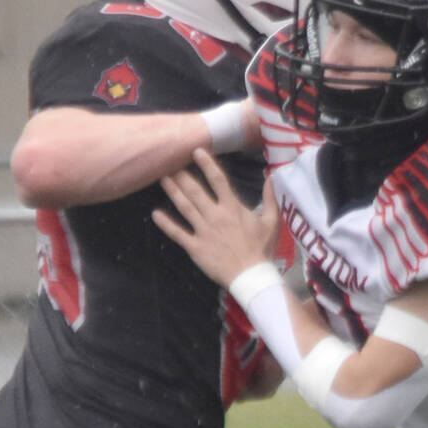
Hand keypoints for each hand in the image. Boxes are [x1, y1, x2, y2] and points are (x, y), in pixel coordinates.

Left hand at [152, 149, 282, 287]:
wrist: (252, 276)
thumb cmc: (262, 249)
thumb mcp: (272, 222)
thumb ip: (270, 198)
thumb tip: (271, 177)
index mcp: (233, 207)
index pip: (218, 180)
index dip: (207, 164)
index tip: (196, 151)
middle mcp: (215, 215)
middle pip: (195, 191)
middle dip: (182, 175)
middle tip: (170, 162)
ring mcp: (203, 231)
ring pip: (185, 207)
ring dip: (173, 192)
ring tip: (162, 178)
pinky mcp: (195, 247)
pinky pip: (178, 233)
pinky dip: (166, 224)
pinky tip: (155, 214)